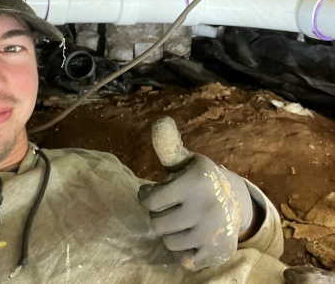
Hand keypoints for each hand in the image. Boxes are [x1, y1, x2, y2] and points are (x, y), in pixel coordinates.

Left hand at [138, 117, 253, 270]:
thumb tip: (160, 121)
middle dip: (158, 215)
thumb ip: (169, 147)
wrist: (236, 201)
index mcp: (194, 182)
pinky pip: (185, 261)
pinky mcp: (218, 253)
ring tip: (178, 220)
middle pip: (157, 224)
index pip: (150, 200)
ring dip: (169, 232)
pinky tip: (190, 236)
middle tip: (166, 207)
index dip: (145, 196)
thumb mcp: (187, 160)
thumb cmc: (201, 179)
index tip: (150, 192)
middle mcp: (205, 208)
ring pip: (168, 243)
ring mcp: (212, 233)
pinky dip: (183, 250)